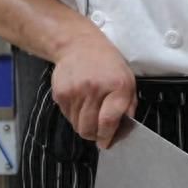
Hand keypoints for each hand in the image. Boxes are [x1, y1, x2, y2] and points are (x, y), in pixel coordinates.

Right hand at [51, 34, 136, 148]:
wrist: (78, 44)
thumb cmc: (107, 65)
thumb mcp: (127, 81)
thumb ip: (127, 107)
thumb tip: (120, 131)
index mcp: (117, 86)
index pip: (108, 121)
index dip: (107, 136)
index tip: (106, 143)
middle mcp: (95, 89)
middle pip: (90, 128)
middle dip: (95, 135)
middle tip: (98, 131)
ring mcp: (75, 92)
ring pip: (77, 125)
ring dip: (84, 125)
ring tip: (90, 112)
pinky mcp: (61, 94)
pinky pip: (68, 116)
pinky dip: (74, 116)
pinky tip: (80, 102)